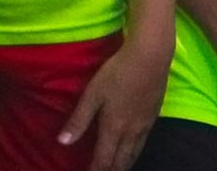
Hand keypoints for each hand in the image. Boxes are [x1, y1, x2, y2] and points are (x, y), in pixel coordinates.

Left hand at [58, 36, 170, 169]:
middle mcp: (131, 132)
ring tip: (116, 168)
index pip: (103, 159)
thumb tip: (62, 142)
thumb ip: (79, 120)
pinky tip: (133, 148)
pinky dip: (135, 152)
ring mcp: (145, 125)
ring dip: (124, 164)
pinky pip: (143, 143)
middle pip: (121, 161)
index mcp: (113, 128)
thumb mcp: (93, 94)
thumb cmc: (118, 72)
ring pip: (134, 154)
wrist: (151, 57)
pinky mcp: (154, 116)